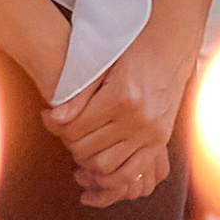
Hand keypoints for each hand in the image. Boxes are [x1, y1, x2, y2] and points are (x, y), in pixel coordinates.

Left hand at [44, 17, 192, 208]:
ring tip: (82, 146)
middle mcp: (138, 119)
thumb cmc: (133, 50)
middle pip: (88, 151)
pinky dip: (112, 175)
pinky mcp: (160, 141)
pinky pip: (132, 173)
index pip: (75, 129)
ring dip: (88, 162)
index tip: (49, 117)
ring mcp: (151, 133)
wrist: (170, 45)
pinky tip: (100, 163)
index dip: (55, 126)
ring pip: (107, 168)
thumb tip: (54, 118)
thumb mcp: (102, 64)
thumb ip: (78, 93)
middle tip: (65, 131)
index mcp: (121, 97)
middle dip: (70, 145)